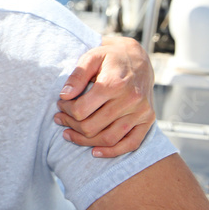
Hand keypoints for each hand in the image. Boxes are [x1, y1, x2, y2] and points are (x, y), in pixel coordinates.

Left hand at [55, 36, 154, 156]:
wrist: (139, 59)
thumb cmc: (110, 58)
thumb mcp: (91, 57)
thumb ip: (77, 76)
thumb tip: (64, 95)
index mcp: (114, 84)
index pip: (81, 110)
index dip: (66, 110)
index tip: (60, 105)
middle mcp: (130, 100)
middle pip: (92, 126)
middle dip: (70, 125)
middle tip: (60, 119)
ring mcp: (141, 112)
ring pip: (108, 138)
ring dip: (84, 140)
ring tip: (69, 134)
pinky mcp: (148, 120)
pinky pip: (131, 144)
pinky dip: (112, 152)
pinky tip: (94, 151)